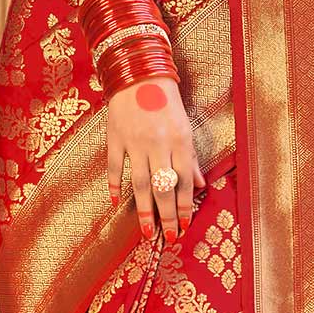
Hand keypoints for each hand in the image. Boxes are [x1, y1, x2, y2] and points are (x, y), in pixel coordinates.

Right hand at [105, 76, 202, 243]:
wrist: (139, 74)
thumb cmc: (166, 102)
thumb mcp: (186, 127)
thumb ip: (191, 158)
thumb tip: (200, 186)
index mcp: (179, 142)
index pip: (184, 182)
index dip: (185, 207)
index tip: (185, 226)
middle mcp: (158, 144)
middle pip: (163, 188)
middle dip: (167, 216)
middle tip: (168, 238)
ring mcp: (134, 142)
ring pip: (139, 183)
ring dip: (144, 209)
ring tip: (147, 231)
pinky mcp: (115, 138)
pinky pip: (114, 167)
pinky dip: (114, 185)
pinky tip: (116, 202)